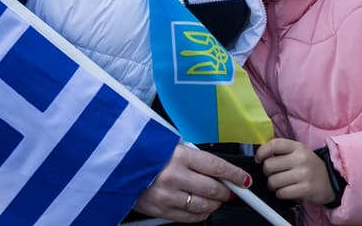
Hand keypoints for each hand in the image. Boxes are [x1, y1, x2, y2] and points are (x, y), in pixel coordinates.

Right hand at [133, 143, 249, 221]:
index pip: (216, 167)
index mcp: (178, 155)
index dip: (234, 175)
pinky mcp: (160, 210)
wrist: (117, 164)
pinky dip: (201, 214)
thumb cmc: (145, 151)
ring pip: (203, 205)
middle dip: (226, 191)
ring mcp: (167, 195)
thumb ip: (194, 158)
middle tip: (230, 189)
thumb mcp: (170, 145)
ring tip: (216, 198)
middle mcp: (174, 176)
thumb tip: (218, 170)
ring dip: (215, 203)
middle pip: (213, 189)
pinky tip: (202, 207)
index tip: (243, 179)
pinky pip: (189, 217)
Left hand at [256, 138, 335, 205]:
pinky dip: (280, 194)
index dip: (262, 152)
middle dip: (267, 173)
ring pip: (273, 181)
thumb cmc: (310, 167)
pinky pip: (281, 193)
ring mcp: (304, 174)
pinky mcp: (306, 189)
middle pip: (269, 165)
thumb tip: (260, 153)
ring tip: (280, 184)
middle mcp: (301, 158)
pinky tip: (286, 191)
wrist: (331, 181)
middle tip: (273, 174)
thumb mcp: (298, 152)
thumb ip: (281, 151)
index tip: (259, 159)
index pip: (274, 144)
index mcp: (298, 147)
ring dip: (272, 185)